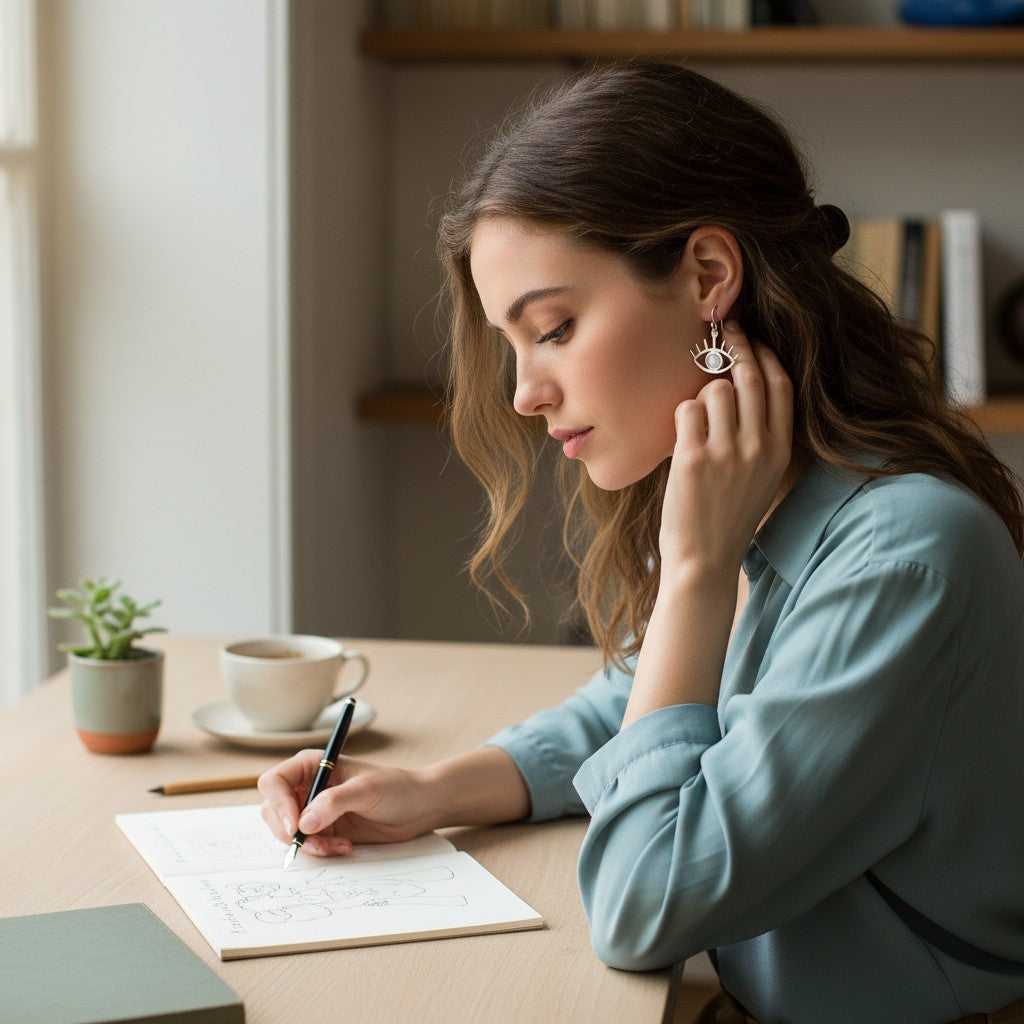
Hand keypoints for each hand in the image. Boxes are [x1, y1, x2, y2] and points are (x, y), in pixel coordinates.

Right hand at [258, 752, 433, 856]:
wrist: (417, 808)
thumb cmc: (395, 787)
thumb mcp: (365, 789)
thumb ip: (334, 802)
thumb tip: (304, 823)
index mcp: (313, 764)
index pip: (274, 781)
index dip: (278, 804)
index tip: (294, 825)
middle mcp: (307, 786)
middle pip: (273, 810)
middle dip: (289, 831)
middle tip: (314, 842)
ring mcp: (313, 809)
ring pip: (286, 832)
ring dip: (306, 844)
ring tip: (336, 845)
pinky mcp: (323, 830)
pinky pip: (306, 845)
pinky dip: (319, 851)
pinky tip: (344, 846)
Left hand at [663, 321, 792, 579]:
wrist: (705, 561)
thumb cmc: (727, 518)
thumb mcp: (761, 478)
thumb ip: (759, 438)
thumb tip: (740, 389)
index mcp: (780, 451)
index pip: (780, 386)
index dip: (765, 355)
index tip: (751, 339)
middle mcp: (759, 448)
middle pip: (749, 377)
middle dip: (734, 345)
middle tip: (721, 330)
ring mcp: (728, 453)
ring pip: (714, 388)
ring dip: (700, 393)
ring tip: (695, 419)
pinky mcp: (694, 459)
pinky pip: (686, 410)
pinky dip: (681, 414)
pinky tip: (681, 434)